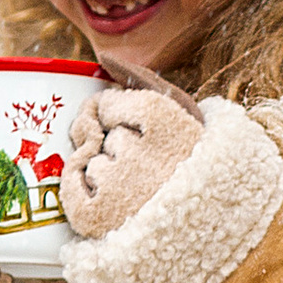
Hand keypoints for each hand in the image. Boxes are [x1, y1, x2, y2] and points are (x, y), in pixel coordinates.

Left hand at [62, 89, 202, 238]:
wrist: (211, 226)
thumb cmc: (192, 162)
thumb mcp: (182, 113)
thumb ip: (142, 81)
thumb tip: (104, 57)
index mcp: (165, 121)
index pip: (109, 104)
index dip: (118, 117)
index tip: (141, 133)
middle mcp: (139, 155)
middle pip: (100, 135)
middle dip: (114, 147)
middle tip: (148, 170)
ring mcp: (116, 189)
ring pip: (88, 161)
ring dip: (104, 173)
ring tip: (138, 191)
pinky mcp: (96, 218)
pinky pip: (70, 188)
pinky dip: (82, 193)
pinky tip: (113, 203)